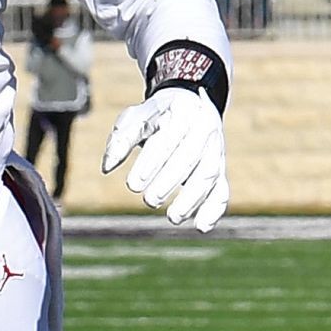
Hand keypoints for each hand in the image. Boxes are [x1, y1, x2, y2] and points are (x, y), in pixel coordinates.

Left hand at [101, 86, 227, 229]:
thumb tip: (107, 168)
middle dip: (170, 182)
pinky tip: (202, 226)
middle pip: (191, 158)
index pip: (168, 140)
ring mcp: (215, 150)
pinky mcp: (219, 167)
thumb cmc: (155, 115)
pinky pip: (222, 188)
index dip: (151, 163)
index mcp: (181, 114)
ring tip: (173, 218)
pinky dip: (214, 208)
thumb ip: (120, 140)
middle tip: (149, 201)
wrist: (189, 103)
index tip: (132, 185)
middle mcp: (204, 130)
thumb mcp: (135, 117)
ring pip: (209, 175)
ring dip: (193, 199)